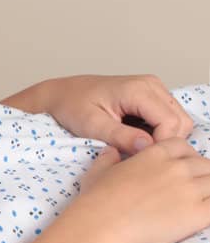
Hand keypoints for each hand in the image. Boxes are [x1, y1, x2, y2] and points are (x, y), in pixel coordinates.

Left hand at [6, 73, 193, 154]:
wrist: (62, 95)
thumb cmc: (72, 107)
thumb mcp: (92, 125)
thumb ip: (121, 136)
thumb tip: (147, 146)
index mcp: (138, 89)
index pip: (172, 124)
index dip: (160, 146)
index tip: (139, 157)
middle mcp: (151, 84)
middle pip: (180, 123)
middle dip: (164, 143)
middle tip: (136, 153)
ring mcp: (153, 88)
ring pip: (179, 122)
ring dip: (162, 138)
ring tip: (133, 144)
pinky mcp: (152, 96)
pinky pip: (169, 119)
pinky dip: (158, 132)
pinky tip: (135, 136)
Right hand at [71, 137, 209, 242]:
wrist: (103, 223)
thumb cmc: (97, 199)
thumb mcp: (98, 170)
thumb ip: (109, 158)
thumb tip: (112, 152)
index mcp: (155, 154)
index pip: (183, 146)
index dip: (186, 157)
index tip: (182, 169)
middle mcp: (176, 168)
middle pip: (206, 165)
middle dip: (202, 175)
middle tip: (193, 191)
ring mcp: (189, 190)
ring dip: (209, 192)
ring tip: (199, 205)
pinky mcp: (196, 214)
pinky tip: (202, 218)